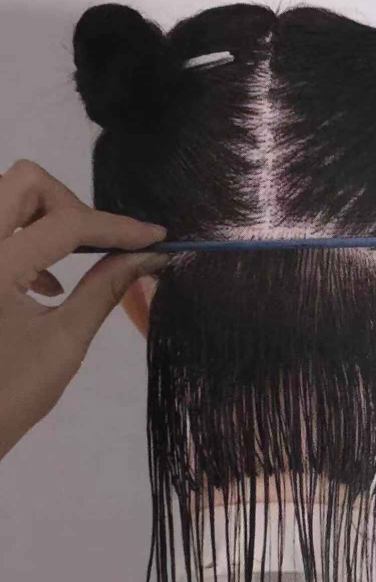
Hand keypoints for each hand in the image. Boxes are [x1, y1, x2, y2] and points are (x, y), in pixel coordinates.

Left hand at [0, 159, 167, 460]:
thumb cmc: (8, 397)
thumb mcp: (65, 342)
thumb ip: (105, 289)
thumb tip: (145, 257)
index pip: (66, 225)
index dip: (118, 228)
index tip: (155, 237)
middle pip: (26, 183)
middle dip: (72, 206)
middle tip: (102, 244)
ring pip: (9, 196)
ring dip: (48, 220)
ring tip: (73, 268)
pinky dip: (27, 240)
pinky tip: (47, 284)